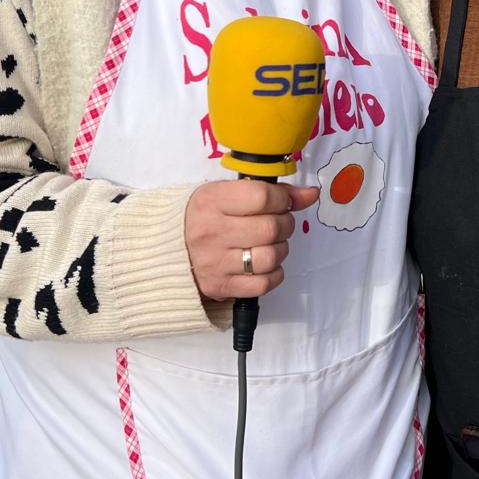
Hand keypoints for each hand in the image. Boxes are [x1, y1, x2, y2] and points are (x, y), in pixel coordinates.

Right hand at [184, 180, 317, 300]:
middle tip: (280, 222)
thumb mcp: (228, 194)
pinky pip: (264, 283)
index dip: (283, 199)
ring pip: (271, 257)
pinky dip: (274, 273)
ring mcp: (215, 262)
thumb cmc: (204, 216)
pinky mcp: (220, 286)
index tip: (282, 202)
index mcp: (211, 201)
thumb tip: (310, 194)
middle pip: (271, 228)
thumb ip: (271, 192)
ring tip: (272, 243)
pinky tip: (266, 263)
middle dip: (286, 224)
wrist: (168, 248)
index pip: (262, 197)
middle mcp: (210, 232)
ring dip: (281, 249)